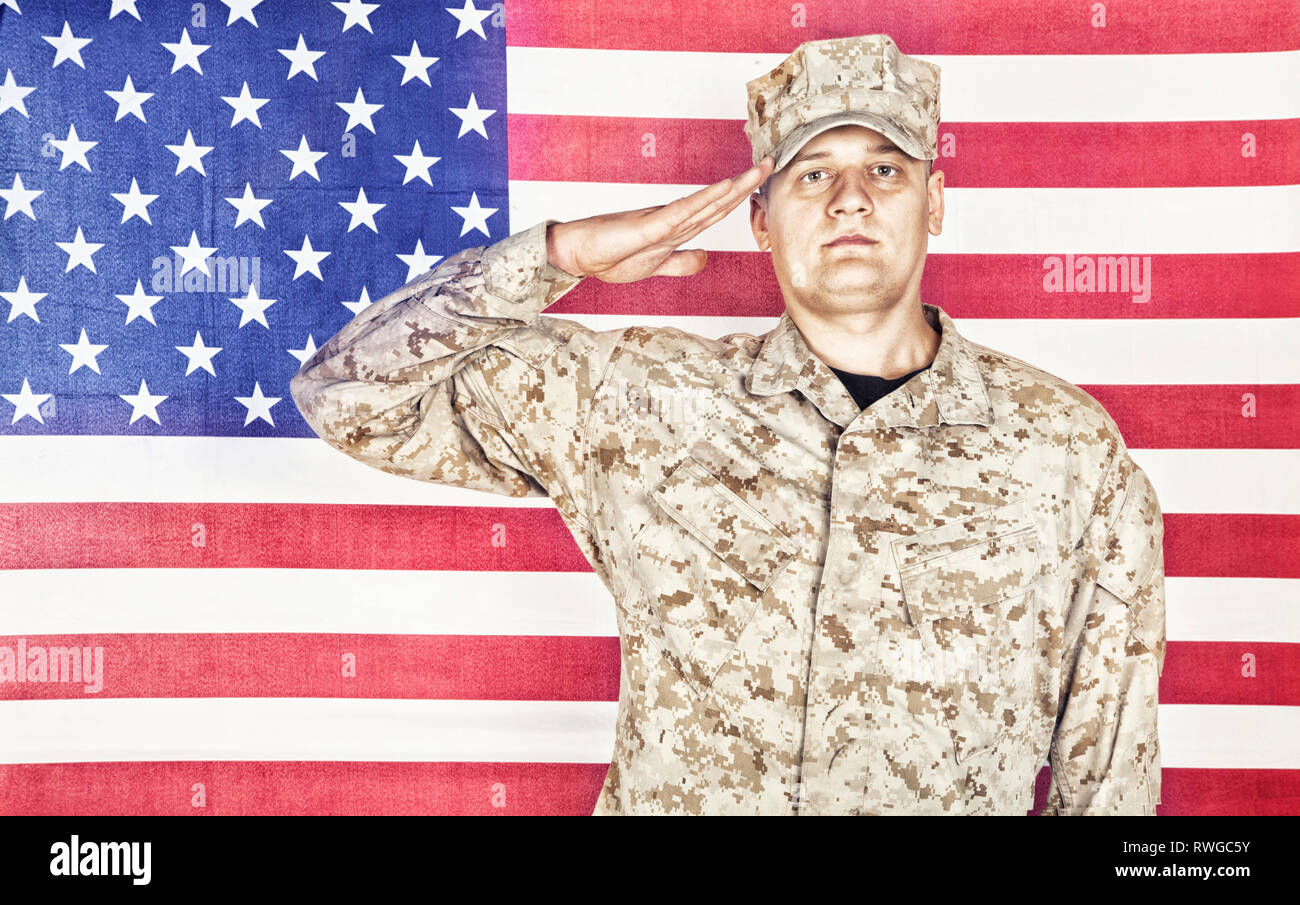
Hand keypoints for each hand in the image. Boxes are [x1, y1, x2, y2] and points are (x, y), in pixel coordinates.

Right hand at [546, 155, 774, 281]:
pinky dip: (706, 199)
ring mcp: (662, 221)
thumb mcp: (654, 267)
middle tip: (773, 163)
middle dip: (748, 184)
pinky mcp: (649, 226)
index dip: (741, 198)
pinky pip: (683, 212)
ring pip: (707, 202)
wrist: (577, 256)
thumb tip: (706, 257)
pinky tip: (726, 188)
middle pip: (718, 201)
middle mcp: (674, 220)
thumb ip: (680, 262)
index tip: (762, 183)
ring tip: (760, 169)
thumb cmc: (610, 258)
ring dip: (736, 186)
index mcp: (676, 229)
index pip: (716, 212)